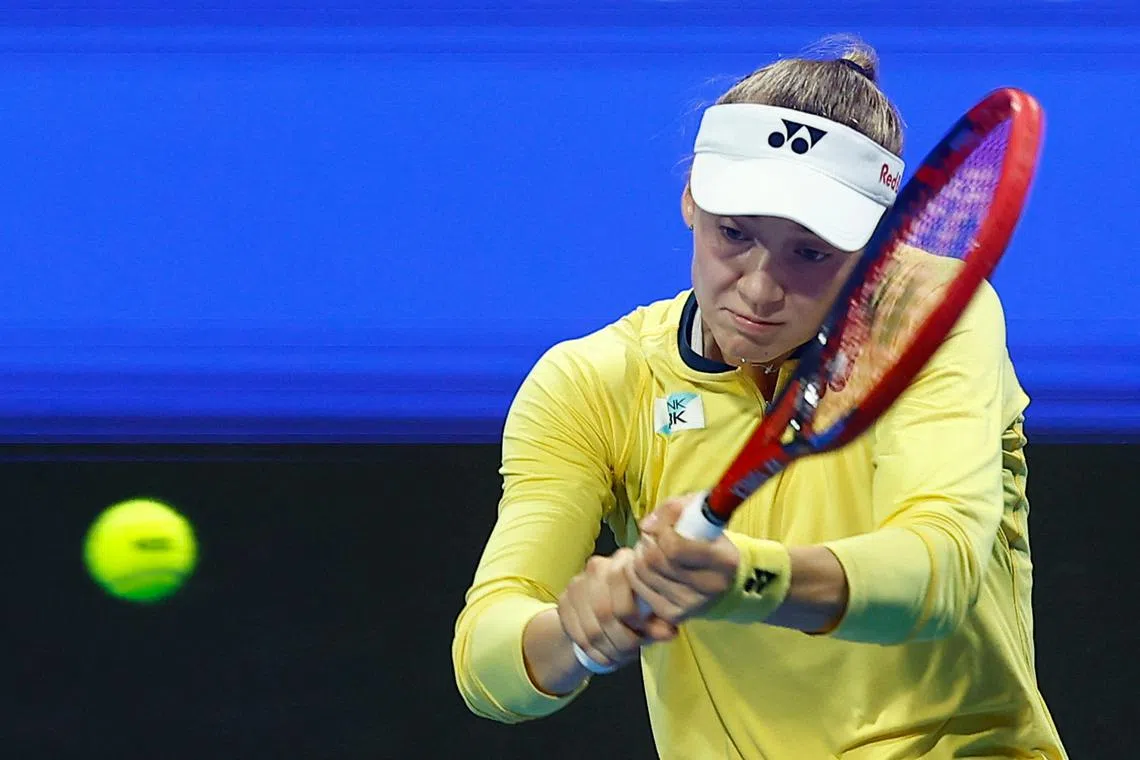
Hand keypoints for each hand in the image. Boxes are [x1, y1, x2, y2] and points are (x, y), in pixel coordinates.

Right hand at [558, 548, 677, 672]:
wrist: (602, 606)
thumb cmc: (635, 606)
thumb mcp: (652, 612)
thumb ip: (660, 620)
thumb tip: (668, 632)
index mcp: (624, 561)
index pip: (624, 595)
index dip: (636, 622)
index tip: (644, 636)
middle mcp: (597, 567)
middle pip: (605, 614)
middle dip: (622, 642)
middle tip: (632, 653)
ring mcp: (576, 583)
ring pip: (591, 630)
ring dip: (608, 651)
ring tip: (620, 657)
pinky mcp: (563, 602)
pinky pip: (577, 636)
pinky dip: (594, 653)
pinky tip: (605, 656)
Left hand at [627, 495, 740, 624]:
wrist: (724, 579)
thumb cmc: (709, 539)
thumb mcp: (701, 513)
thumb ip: (674, 510)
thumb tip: (646, 525)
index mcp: (724, 561)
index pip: (675, 547)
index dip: (660, 530)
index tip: (660, 524)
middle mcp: (710, 587)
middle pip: (655, 561)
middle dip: (647, 541)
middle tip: (651, 535)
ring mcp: (692, 605)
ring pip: (643, 573)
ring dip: (639, 554)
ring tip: (649, 548)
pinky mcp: (674, 614)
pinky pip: (639, 588)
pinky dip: (635, 572)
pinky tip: (646, 565)